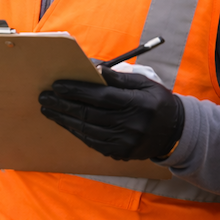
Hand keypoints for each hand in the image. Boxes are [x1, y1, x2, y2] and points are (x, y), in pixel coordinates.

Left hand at [38, 67, 184, 160]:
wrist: (176, 132)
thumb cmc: (156, 102)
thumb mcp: (144, 83)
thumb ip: (118, 77)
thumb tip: (93, 66)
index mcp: (138, 104)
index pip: (101, 96)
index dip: (77, 90)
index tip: (57, 85)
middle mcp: (131, 125)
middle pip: (89, 114)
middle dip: (63, 104)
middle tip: (44, 96)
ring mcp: (125, 142)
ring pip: (87, 130)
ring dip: (64, 119)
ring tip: (48, 109)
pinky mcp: (120, 153)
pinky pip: (92, 142)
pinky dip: (76, 131)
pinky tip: (64, 122)